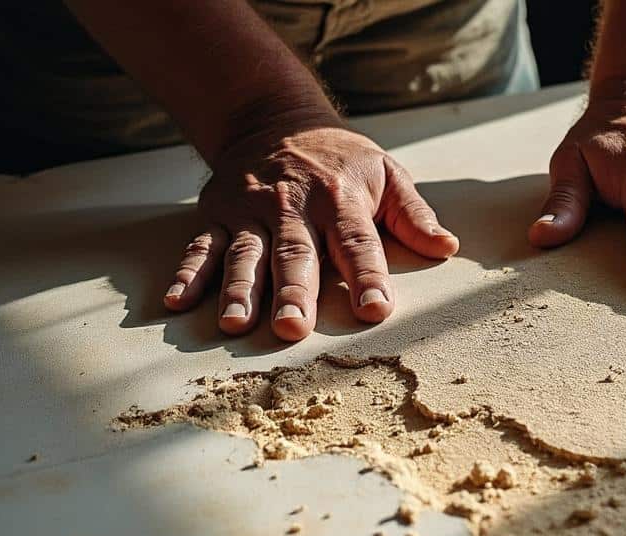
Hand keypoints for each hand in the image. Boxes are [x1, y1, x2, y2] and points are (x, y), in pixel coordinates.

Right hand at [163, 115, 459, 340]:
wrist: (273, 117)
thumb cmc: (341, 159)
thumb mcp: (386, 173)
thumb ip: (413, 214)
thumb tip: (446, 247)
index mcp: (340, 198)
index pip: (357, 242)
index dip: (367, 277)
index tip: (376, 311)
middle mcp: (292, 205)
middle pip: (295, 253)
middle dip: (294, 291)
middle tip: (293, 329)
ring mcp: (251, 210)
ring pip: (246, 255)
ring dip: (240, 290)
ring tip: (237, 324)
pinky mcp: (219, 215)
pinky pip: (202, 246)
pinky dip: (189, 274)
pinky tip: (179, 302)